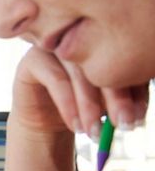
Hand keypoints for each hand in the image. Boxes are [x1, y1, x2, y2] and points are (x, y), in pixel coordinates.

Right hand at [12, 47, 148, 136]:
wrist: (44, 122)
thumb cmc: (81, 109)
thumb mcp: (108, 106)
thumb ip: (124, 102)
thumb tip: (135, 114)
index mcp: (105, 43)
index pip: (126, 62)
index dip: (135, 91)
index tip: (137, 119)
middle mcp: (81, 39)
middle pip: (104, 64)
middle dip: (116, 99)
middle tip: (122, 124)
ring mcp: (56, 47)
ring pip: (79, 73)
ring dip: (89, 106)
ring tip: (94, 132)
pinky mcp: (33, 59)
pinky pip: (55, 79)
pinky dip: (67, 105)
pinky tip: (75, 126)